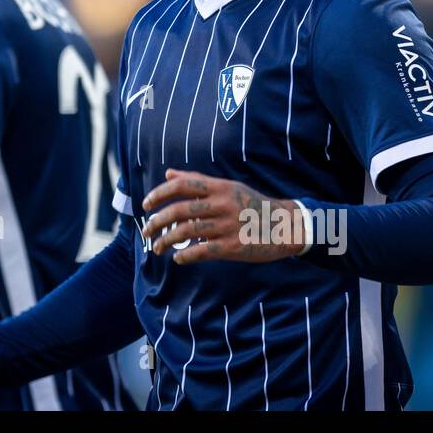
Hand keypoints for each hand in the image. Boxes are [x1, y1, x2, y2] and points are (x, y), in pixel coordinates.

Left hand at [141, 169, 305, 263]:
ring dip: (166, 241)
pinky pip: (202, 251)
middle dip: (157, 222)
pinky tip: (178, 259)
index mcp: (220, 187)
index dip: (159, 194)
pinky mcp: (234, 247)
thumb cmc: (253, 204)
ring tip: (158, 247)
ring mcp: (228, 226)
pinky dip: (185, 256)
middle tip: (146, 231)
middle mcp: (222, 204)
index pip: (182, 185)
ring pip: (187, 232)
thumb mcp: (228, 186)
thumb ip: (197, 180)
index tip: (146, 205)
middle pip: (179, 210)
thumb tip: (168, 173)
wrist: (286, 225)